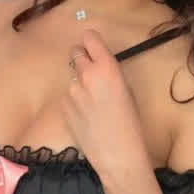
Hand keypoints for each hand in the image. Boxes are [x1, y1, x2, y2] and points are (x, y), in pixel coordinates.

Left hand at [59, 28, 148, 179]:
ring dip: (79, 83)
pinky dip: (74, 101)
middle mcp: (85, 74)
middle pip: (75, 52)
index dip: (91, 41)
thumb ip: (110, 72)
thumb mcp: (127, 90)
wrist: (118, 155)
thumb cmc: (131, 123)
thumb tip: (100, 65)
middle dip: (82, 59)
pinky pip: (67, 96)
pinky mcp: (62, 106)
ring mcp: (71, 91)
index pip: (90, 38)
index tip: (92, 46)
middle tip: (91, 72)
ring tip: (91, 103)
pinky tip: (85, 116)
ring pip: (71, 77)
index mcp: (106, 67)